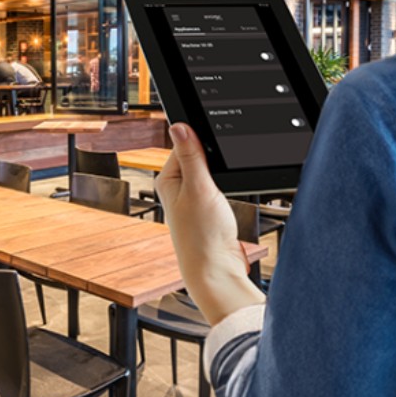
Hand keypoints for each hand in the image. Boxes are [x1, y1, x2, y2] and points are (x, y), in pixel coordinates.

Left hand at [156, 123, 265, 324]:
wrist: (217, 270)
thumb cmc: (202, 235)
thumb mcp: (199, 188)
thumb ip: (191, 156)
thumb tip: (179, 126)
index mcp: (167, 178)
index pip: (184, 144)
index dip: (202, 142)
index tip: (216, 147)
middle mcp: (178, 187)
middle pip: (199, 156)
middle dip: (214, 161)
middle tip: (219, 178)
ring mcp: (193, 197)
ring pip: (211, 172)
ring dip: (221, 176)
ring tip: (221, 194)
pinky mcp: (208, 208)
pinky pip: (218, 186)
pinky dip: (226, 188)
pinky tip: (227, 199)